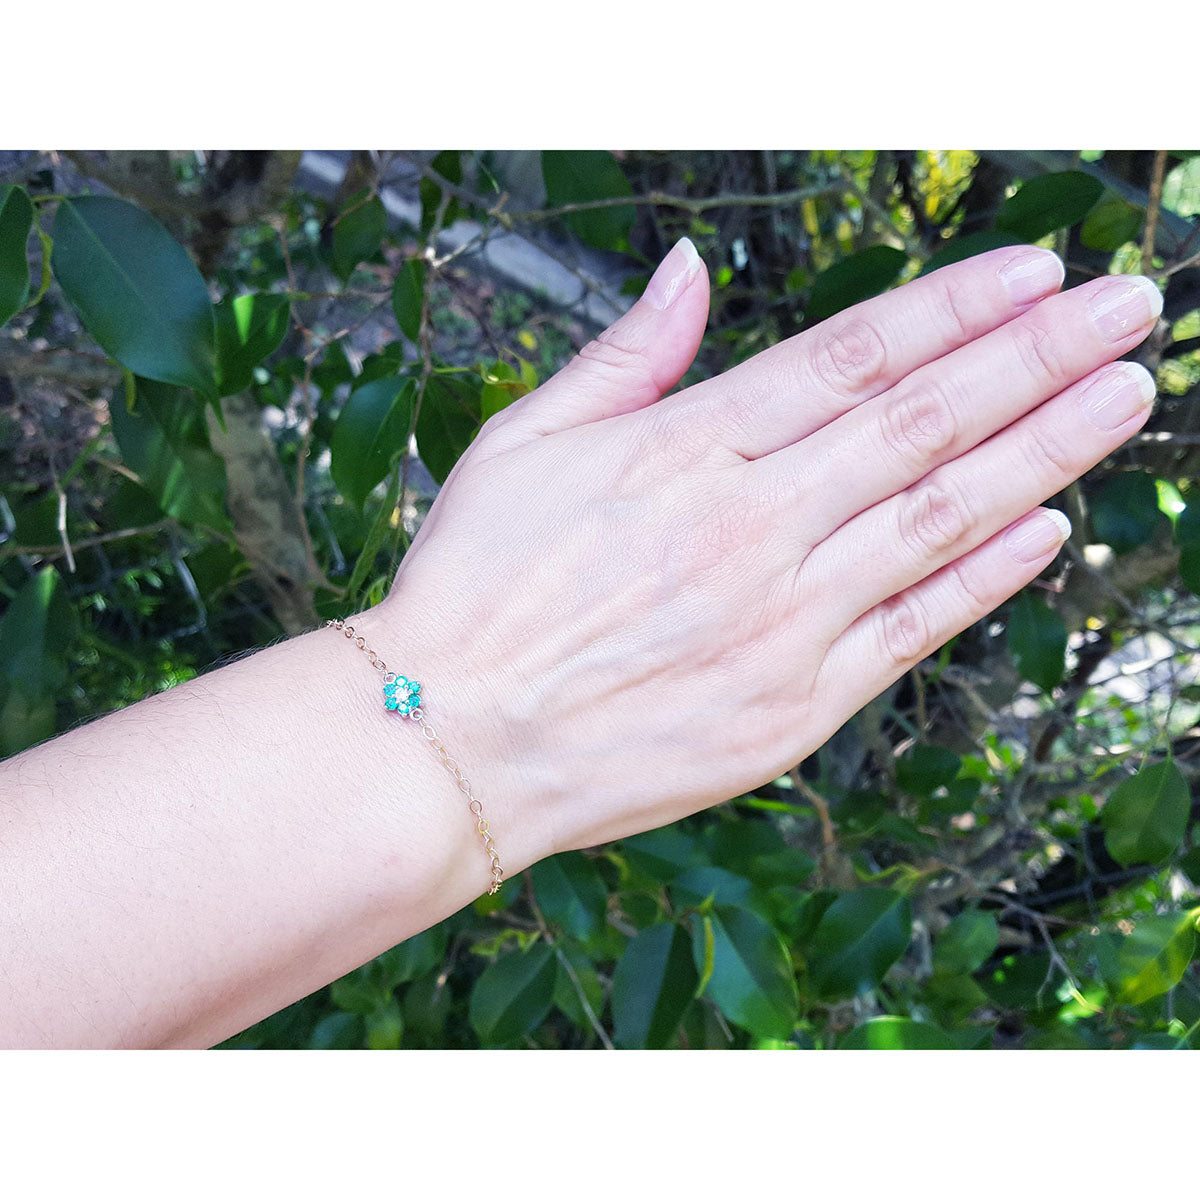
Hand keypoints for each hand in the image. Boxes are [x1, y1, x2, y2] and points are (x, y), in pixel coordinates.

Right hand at [367, 239, 1159, 865]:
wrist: (452, 744)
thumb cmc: (475, 589)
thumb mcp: (523, 443)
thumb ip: (623, 356)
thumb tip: (688, 272)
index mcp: (683, 451)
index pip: (851, 358)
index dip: (953, 309)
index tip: (1035, 274)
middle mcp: (749, 528)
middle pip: (922, 424)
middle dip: (1037, 359)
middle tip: (1127, 312)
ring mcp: (781, 622)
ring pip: (938, 519)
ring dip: (1043, 452)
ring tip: (1122, 398)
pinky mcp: (792, 707)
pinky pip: (911, 631)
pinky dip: (986, 579)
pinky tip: (1049, 531)